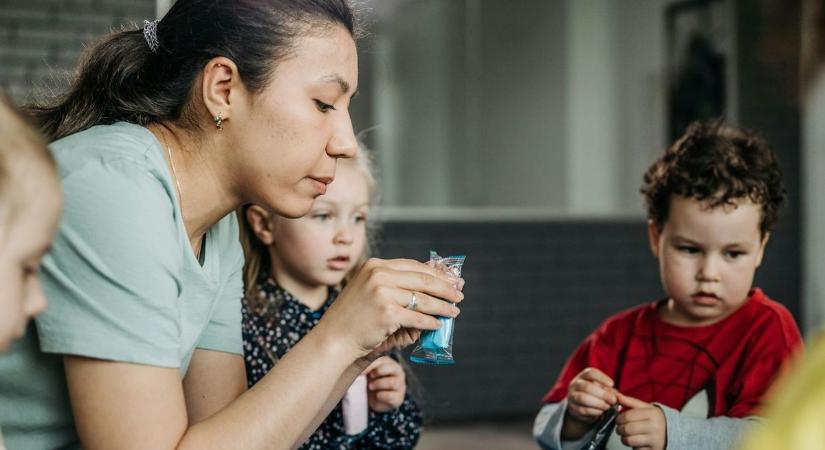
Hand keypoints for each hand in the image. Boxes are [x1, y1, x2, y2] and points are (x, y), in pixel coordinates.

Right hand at [318, 258, 463, 358]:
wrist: (334, 340)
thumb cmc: (355, 320)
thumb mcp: (372, 293)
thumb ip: (398, 288)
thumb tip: (436, 289)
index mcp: (375, 266)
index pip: (414, 266)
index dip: (436, 273)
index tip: (452, 279)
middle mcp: (379, 275)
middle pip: (423, 279)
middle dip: (446, 288)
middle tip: (459, 294)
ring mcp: (383, 293)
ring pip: (424, 299)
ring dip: (443, 307)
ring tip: (454, 312)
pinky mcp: (387, 313)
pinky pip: (418, 318)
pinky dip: (431, 322)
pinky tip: (438, 325)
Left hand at [364, 356, 405, 412]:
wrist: (373, 399)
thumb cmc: (370, 381)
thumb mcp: (367, 372)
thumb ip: (365, 366)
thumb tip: (358, 366)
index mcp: (389, 362)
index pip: (382, 359)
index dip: (371, 365)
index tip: (361, 372)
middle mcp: (397, 371)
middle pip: (391, 368)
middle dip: (378, 372)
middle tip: (370, 377)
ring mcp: (400, 384)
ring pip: (392, 382)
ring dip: (379, 384)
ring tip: (371, 387)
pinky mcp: (399, 397)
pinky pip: (390, 396)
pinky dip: (381, 396)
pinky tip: (377, 395)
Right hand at [565, 368, 617, 424]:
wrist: (581, 406)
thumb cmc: (595, 394)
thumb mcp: (602, 389)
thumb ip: (609, 391)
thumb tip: (618, 396)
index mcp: (583, 376)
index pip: (590, 373)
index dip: (601, 378)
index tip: (612, 384)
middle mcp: (575, 384)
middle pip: (586, 386)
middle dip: (602, 394)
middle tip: (613, 400)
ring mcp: (572, 396)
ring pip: (583, 398)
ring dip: (598, 403)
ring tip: (608, 406)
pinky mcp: (573, 408)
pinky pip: (583, 410)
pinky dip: (594, 411)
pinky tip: (602, 412)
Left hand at [615, 393, 665, 449]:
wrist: (670, 433)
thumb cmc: (653, 419)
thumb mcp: (645, 408)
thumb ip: (630, 401)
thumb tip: (616, 396)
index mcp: (652, 414)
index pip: (627, 416)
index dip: (619, 418)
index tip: (618, 420)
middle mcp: (655, 426)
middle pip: (627, 429)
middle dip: (619, 429)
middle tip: (620, 428)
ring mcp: (655, 440)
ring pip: (629, 440)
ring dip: (624, 438)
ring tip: (627, 435)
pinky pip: (635, 449)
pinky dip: (632, 446)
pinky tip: (636, 441)